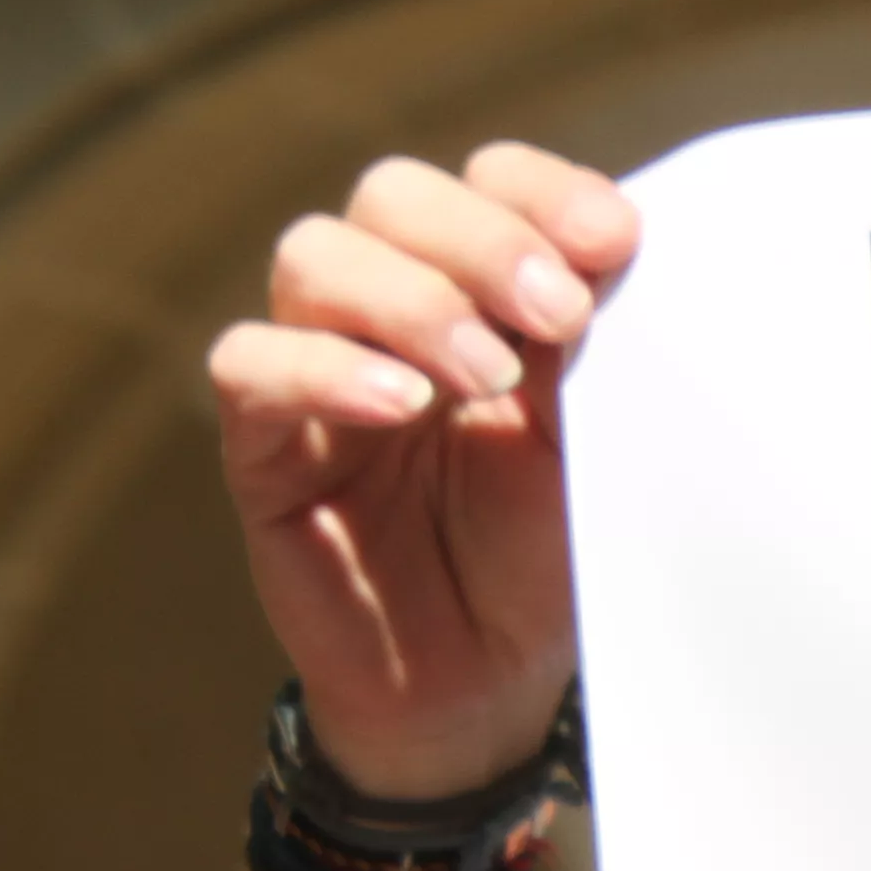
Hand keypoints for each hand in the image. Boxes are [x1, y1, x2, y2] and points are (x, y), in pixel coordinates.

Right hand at [207, 145, 636, 796]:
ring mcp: (319, 370)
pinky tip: (399, 406)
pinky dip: (322, 369)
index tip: (616, 242)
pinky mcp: (263, 446)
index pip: (489, 180)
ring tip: (486, 379)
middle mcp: (393, 311)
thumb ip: (595, 355)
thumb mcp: (592, 450)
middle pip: (394, 195)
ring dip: (413, 300)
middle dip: (483, 238)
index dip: (541, 191)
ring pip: (316, 256)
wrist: (487, 690)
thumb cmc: (546, 562)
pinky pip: (252, 366)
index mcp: (486, 294)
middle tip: (559, 315)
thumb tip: (619, 255)